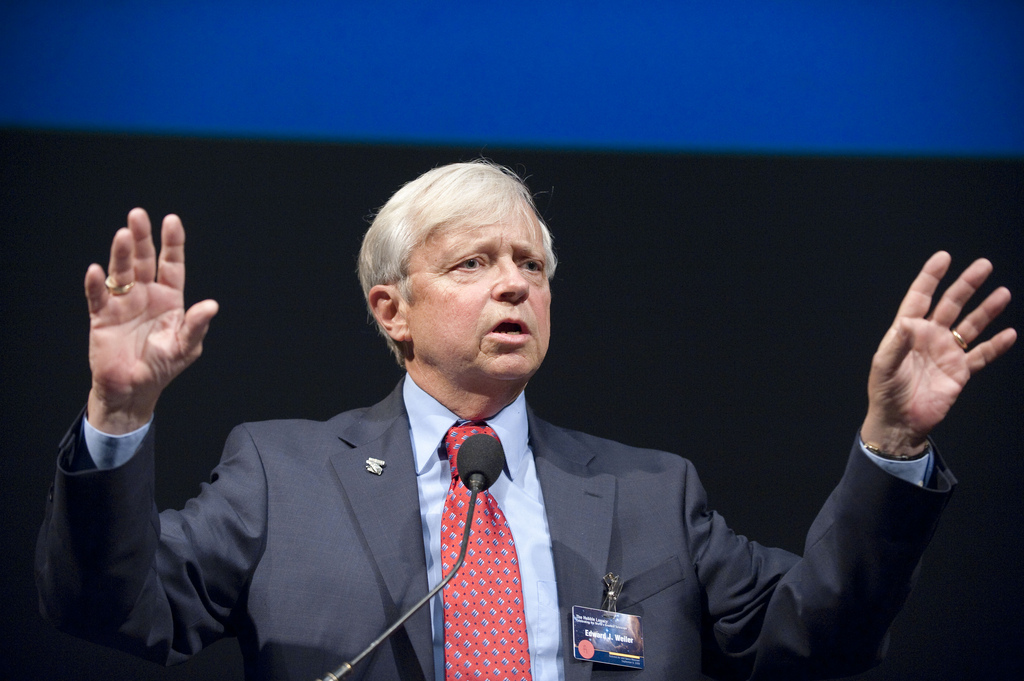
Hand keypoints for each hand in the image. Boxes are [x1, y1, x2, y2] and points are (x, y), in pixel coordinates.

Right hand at [85, 209, 218, 433]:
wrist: (133, 389)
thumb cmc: (162, 366)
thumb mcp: (186, 346)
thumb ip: (196, 325)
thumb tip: (212, 305)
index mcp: (169, 299)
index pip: (171, 264)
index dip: (172, 243)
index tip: (171, 220)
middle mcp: (145, 295)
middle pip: (143, 261)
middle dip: (142, 238)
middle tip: (137, 216)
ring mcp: (123, 304)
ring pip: (121, 273)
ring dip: (121, 254)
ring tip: (122, 235)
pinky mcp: (102, 317)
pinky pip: (97, 297)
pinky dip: (96, 284)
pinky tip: (96, 271)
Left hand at [860, 252, 1015, 455]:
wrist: (900, 422)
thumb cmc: (885, 392)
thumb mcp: (884, 366)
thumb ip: (896, 344)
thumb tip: (908, 321)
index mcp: (908, 331)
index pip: (920, 297)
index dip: (931, 277)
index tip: (944, 257)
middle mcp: (929, 337)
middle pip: (951, 305)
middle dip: (966, 285)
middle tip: (984, 265)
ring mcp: (947, 353)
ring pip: (970, 326)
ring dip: (986, 310)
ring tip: (1003, 293)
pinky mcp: (960, 372)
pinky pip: (981, 355)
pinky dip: (995, 345)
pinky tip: (1009, 334)